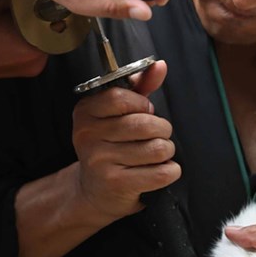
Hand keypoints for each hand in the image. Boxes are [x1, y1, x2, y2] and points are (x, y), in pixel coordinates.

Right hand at [0, 0, 47, 132]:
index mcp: (35, 48)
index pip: (58, 19)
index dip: (48, 2)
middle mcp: (36, 62)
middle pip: (50, 26)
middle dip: (39, 11)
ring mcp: (28, 67)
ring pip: (40, 34)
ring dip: (30, 21)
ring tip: (11, 11)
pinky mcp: (17, 68)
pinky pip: (29, 44)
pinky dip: (22, 32)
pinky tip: (6, 23)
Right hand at [69, 61, 178, 220]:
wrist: (94, 191)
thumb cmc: (112, 145)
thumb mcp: (120, 113)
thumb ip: (140, 87)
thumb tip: (160, 65)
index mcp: (85, 112)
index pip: (120, 98)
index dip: (142, 104)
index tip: (146, 111)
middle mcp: (87, 136)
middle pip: (143, 124)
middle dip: (162, 129)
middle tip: (158, 135)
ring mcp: (99, 161)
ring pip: (156, 148)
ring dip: (167, 151)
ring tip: (158, 153)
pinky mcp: (115, 183)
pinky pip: (160, 173)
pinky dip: (170, 171)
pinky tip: (161, 170)